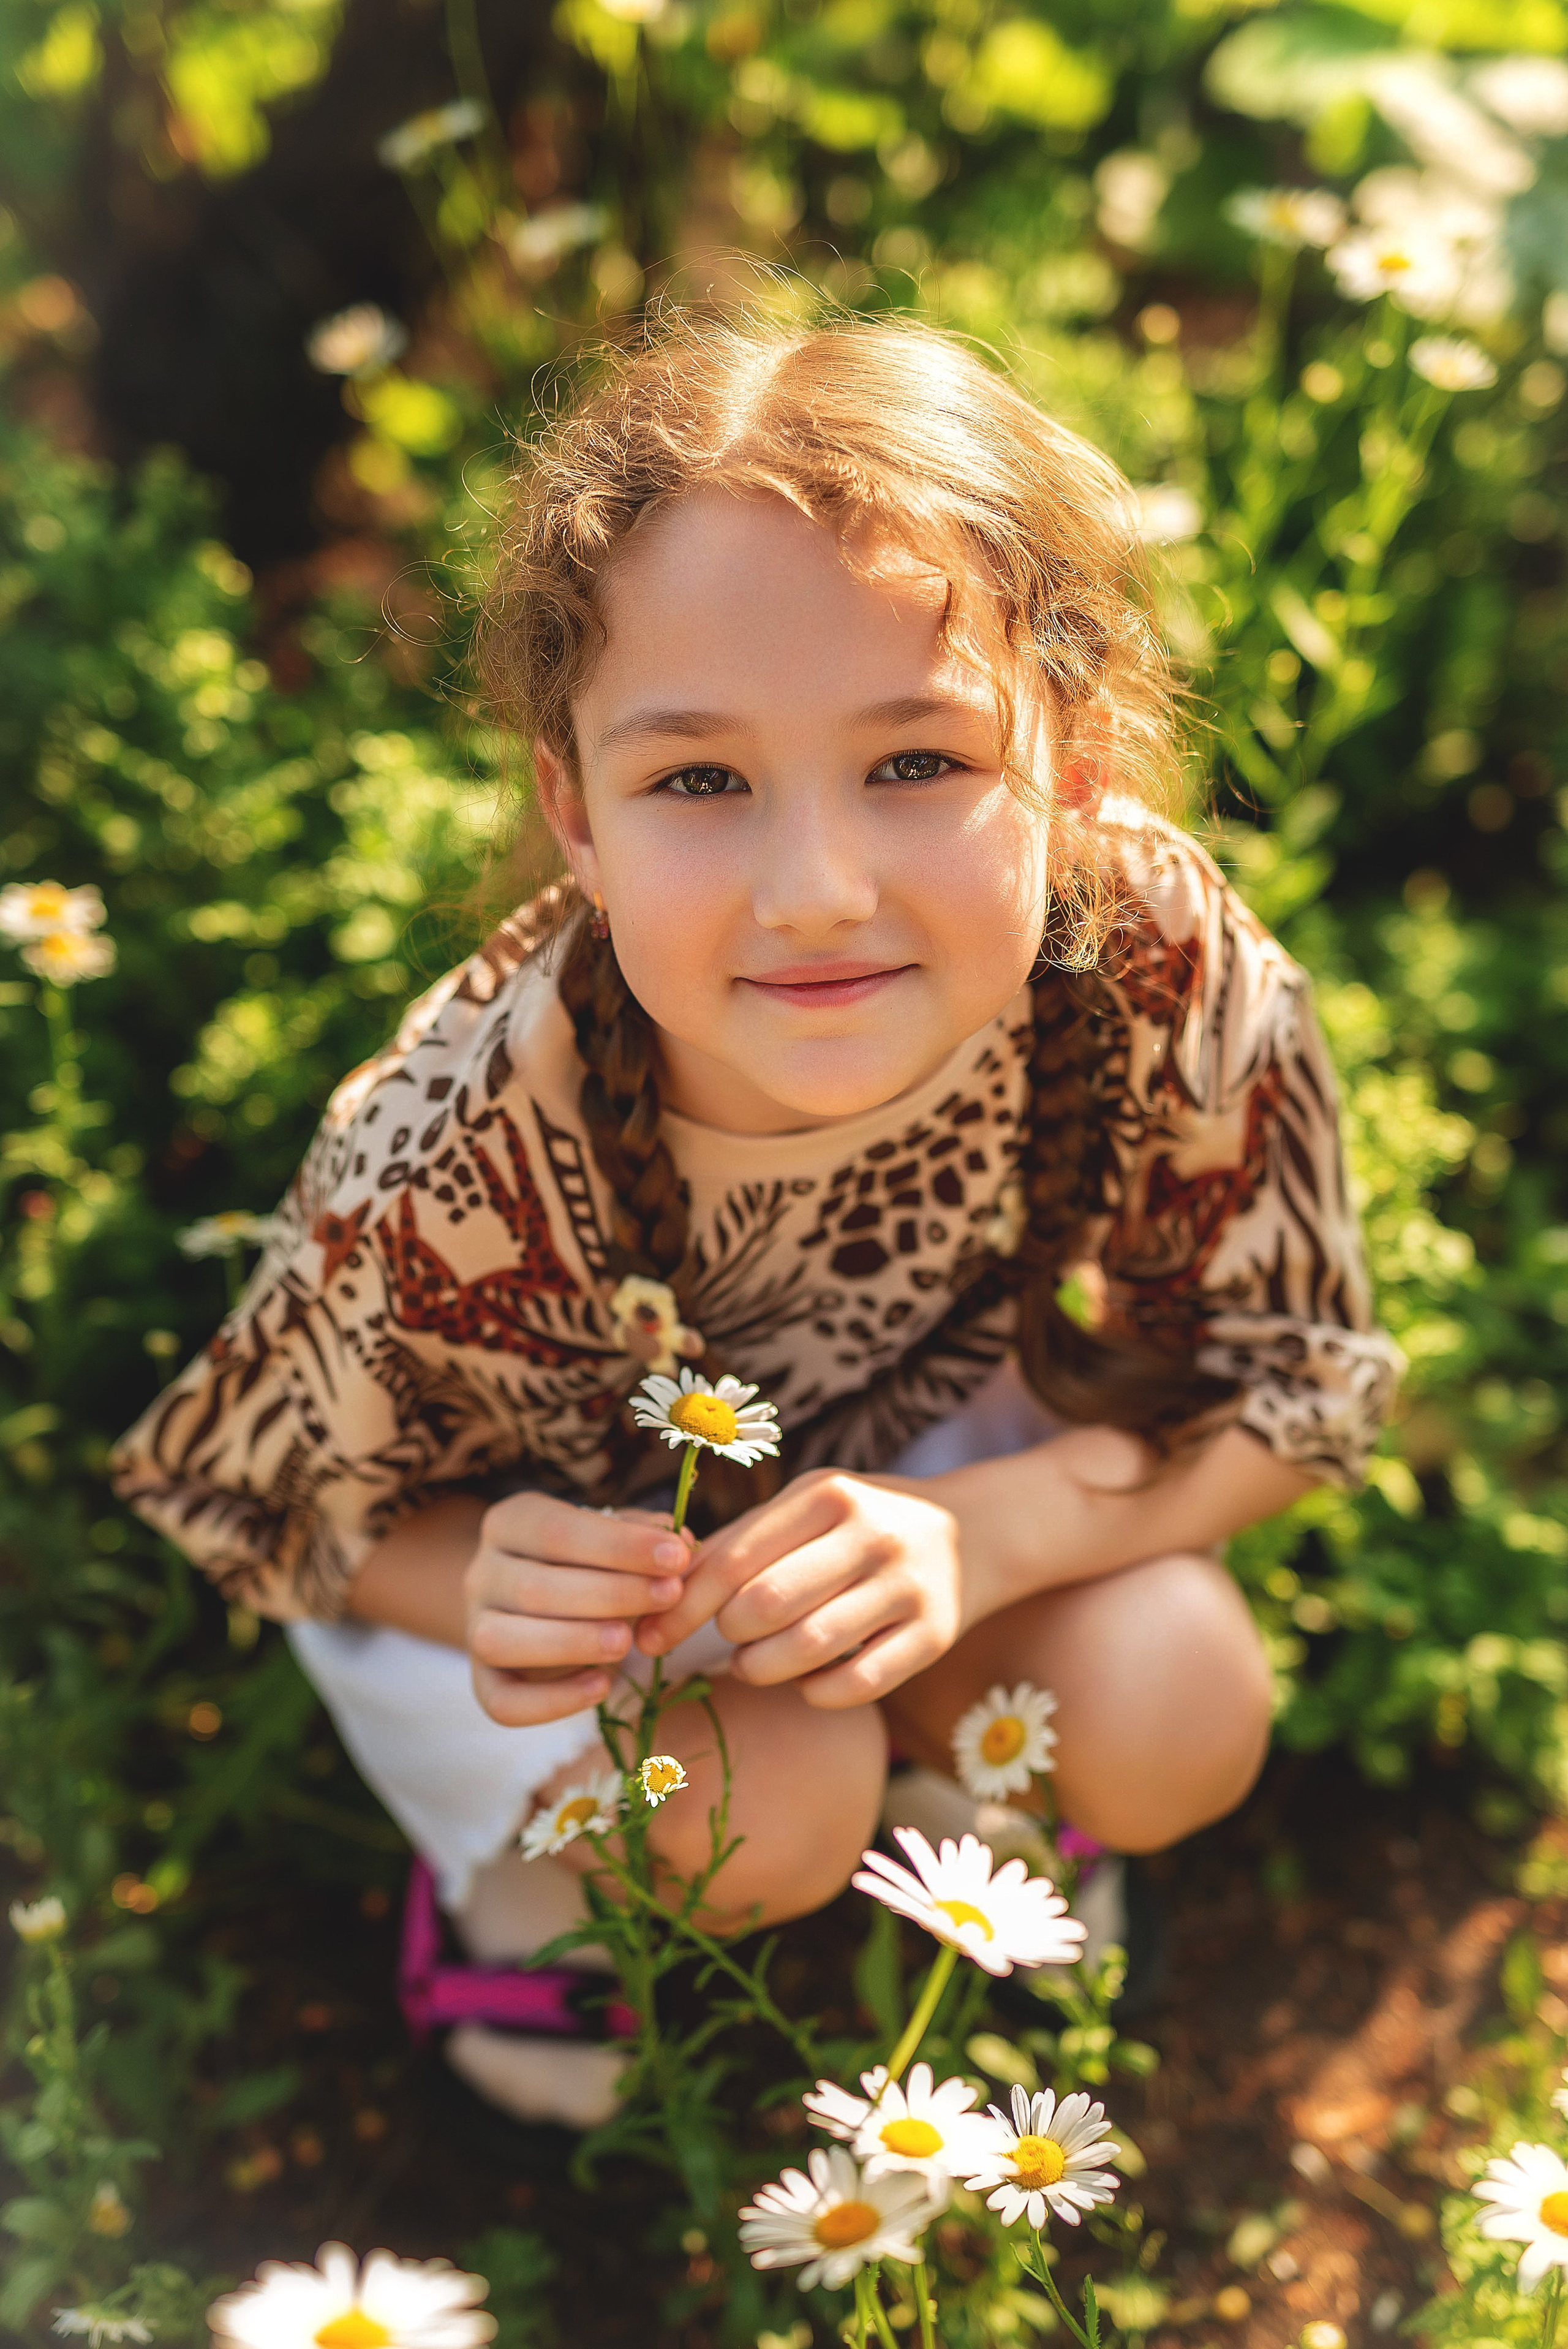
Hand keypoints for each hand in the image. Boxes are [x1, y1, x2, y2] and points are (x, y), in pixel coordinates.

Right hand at [465, 1494, 693, 1726]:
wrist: (535, 1603)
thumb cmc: (585, 1561)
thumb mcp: (610, 1536)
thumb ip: (642, 1534)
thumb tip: (679, 1540)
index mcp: (510, 1523)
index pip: (557, 1529)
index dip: (619, 1545)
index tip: (676, 1556)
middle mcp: (482, 1572)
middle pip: (533, 1587)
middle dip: (611, 1593)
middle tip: (669, 1596)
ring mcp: (474, 1628)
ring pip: (501, 1641)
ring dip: (572, 1643)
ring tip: (628, 1643)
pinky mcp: (482, 1681)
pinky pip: (501, 1702)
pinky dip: (551, 1701)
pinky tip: (601, 1687)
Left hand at [636, 1469, 966, 1708]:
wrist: (974, 1534)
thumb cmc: (863, 1524)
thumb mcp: (808, 1508)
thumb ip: (741, 1542)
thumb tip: (664, 1589)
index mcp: (828, 1494)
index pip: (733, 1559)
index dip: (683, 1606)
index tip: (653, 1636)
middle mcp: (871, 1534)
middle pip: (765, 1606)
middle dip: (729, 1636)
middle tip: (729, 1641)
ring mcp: (908, 1587)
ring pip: (807, 1649)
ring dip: (762, 1670)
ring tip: (754, 1664)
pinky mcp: (933, 1637)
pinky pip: (854, 1685)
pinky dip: (815, 1692)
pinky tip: (807, 1680)